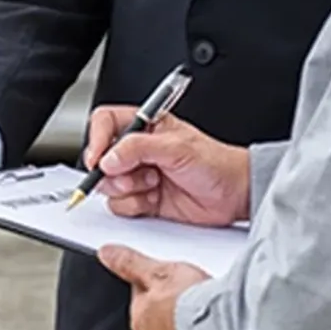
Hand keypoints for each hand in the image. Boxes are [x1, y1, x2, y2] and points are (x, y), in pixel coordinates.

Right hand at [83, 106, 250, 226]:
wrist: (234, 194)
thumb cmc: (216, 163)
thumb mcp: (177, 148)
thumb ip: (138, 148)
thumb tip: (109, 158)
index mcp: (143, 126)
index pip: (104, 123)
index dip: (96, 140)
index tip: (98, 160)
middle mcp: (136, 150)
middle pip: (100, 159)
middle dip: (114, 173)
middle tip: (138, 175)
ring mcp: (137, 175)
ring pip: (108, 185)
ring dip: (129, 190)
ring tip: (154, 184)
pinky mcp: (141, 198)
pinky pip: (120, 205)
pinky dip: (136, 206)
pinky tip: (156, 199)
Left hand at [98, 244, 209, 329]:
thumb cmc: (190, 303)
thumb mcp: (157, 272)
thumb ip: (129, 263)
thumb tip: (106, 254)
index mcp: (139, 321)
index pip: (141, 297)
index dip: (155, 283)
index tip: (168, 278)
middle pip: (159, 317)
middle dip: (171, 306)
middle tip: (189, 291)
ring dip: (187, 325)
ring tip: (204, 309)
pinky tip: (215, 329)